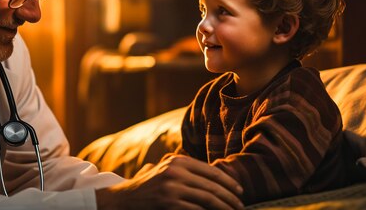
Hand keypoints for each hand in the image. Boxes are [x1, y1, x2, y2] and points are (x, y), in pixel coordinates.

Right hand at [96, 155, 243, 209]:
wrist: (123, 200)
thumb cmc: (148, 187)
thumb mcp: (164, 170)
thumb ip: (183, 168)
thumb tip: (215, 174)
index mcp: (177, 160)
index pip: (211, 170)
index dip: (228, 182)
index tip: (239, 191)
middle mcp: (175, 170)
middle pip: (212, 185)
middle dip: (230, 197)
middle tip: (241, 206)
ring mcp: (171, 187)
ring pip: (208, 198)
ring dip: (224, 207)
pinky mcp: (169, 203)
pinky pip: (197, 209)